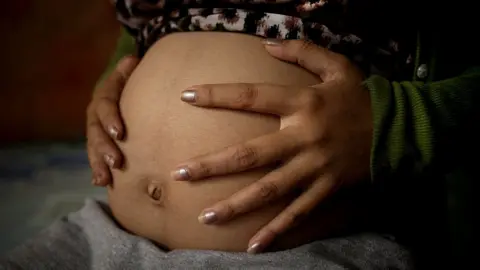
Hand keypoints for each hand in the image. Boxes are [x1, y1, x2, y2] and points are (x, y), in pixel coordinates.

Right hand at [86, 56, 138, 185]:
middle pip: (96, 132)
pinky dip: (97, 170)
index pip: (105, 106)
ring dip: (98, 163)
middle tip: (115, 162)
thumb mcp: (129, 75)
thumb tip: (132, 60)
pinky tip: (100, 183)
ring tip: (104, 179)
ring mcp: (95, 131)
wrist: (123, 92)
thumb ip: (129, 70)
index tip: (120, 133)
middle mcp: (96, 115)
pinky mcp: (98, 144)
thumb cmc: (132, 84)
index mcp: (104, 97)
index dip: (110, 119)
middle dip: (104, 148)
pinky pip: (95, 157)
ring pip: (93, 148)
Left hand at [172, 39, 372, 252]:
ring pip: (268, 189)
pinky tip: (254, 246)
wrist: (400, 128)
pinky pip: (299, 213)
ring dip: (236, 204)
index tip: (186, 97)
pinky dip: (277, 230)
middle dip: (212, 165)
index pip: (252, 96)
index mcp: (302, 103)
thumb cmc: (361, 97)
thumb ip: (302, 51)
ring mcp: (314, 167)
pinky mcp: (327, 188)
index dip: (218, 95)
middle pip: (249, 153)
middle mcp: (303, 137)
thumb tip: (266, 44)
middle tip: (179, 174)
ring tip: (205, 217)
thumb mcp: (337, 66)